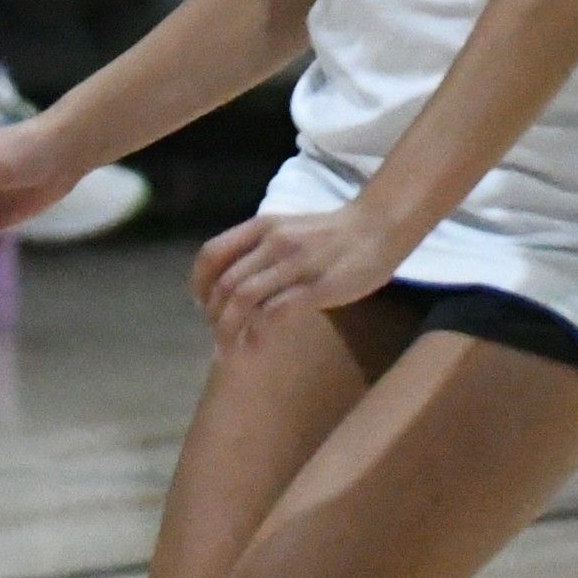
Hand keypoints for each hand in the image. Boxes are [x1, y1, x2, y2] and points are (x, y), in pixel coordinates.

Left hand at [193, 205, 402, 343]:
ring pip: (244, 299)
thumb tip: (232, 283)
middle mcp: (273, 243)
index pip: (212, 254)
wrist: (378, 227)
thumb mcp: (287, 230)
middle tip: (217, 337)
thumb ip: (259, 250)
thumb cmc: (332, 234)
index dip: (199, 285)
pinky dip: (259, 332)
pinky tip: (257, 346)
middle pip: (225, 284)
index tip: (201, 307)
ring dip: (229, 329)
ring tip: (229, 350)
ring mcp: (295, 264)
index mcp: (261, 227)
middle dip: (214, 316)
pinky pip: (276, 311)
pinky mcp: (318, 287)